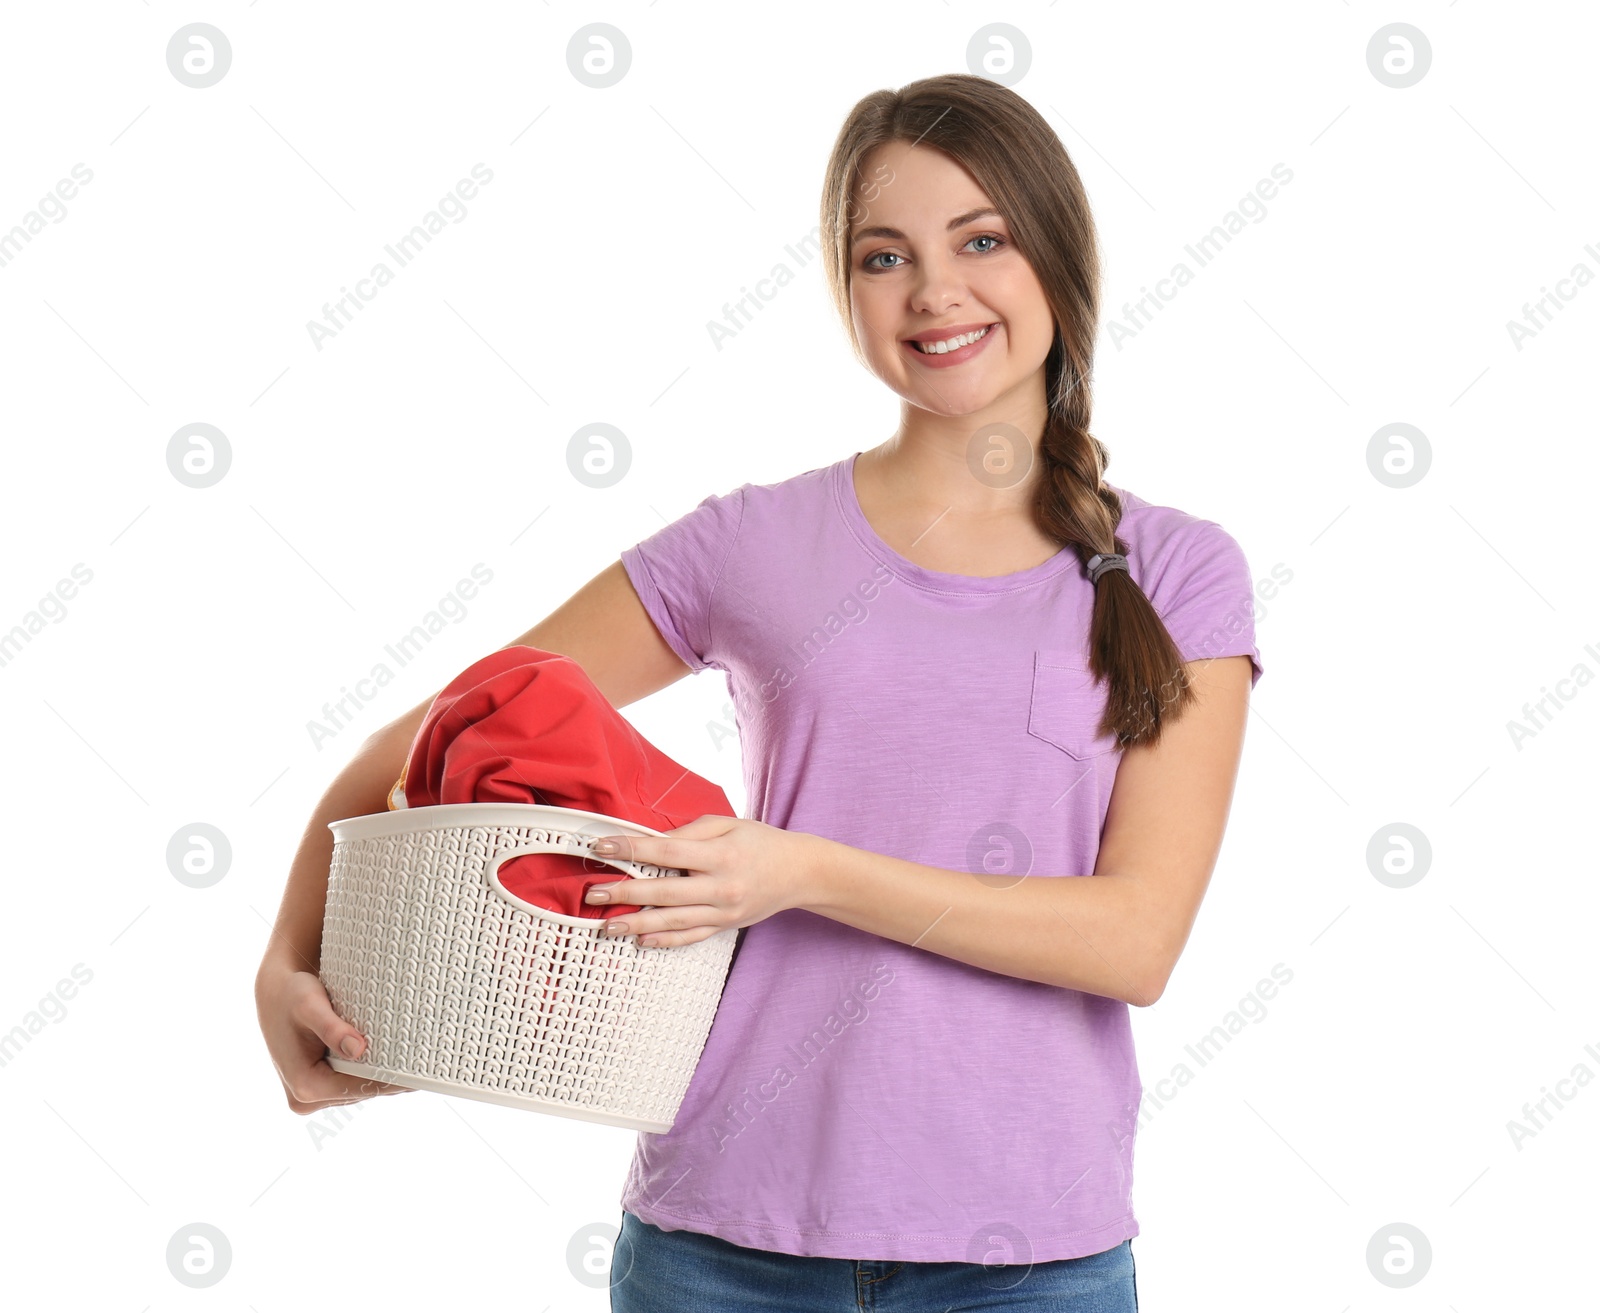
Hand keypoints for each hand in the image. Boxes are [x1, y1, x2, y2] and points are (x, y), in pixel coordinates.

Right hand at [255, 962, 417, 1111]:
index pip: (360, 1088)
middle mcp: (306, 1098)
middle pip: (362, 1091)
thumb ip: (332, 1028)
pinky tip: (397, 1060)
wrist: (275, 993)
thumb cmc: (291, 994)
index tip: (420, 1070)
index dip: (392, 1079)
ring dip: (384, 1076)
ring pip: (359, 1089)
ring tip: (418, 1062)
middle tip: (427, 1064)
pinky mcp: (319, 1086)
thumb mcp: (309, 1006)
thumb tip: (358, 1049)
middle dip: (391, 1078)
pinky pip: (353, 1082)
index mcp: (304, 1086)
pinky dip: (372, 1072)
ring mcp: (312, 1095)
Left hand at [583, 814, 819, 947]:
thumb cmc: (760, 841)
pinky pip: (691, 937)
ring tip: (606, 925)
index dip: (631, 850)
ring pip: (673, 921)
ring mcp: (724, 911)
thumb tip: (650, 842)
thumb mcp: (727, 824)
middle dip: (625, 893)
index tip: (602, 847)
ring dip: (636, 924)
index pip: (666, 852)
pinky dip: (664, 941)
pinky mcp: (726, 926)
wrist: (799, 872)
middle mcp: (721, 886)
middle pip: (664, 892)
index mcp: (720, 854)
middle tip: (592, 893)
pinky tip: (640, 940)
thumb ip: (688, 832)